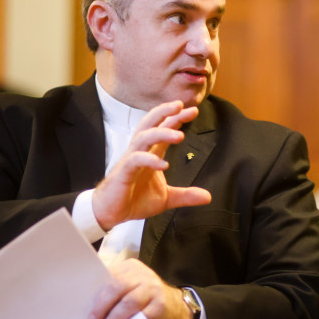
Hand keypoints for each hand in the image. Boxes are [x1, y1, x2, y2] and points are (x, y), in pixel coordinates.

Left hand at [88, 258, 192, 318]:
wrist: (176, 309)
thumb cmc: (145, 300)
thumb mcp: (131, 288)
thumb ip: (113, 291)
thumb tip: (87, 306)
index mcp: (131, 268)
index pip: (109, 276)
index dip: (95, 292)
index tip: (84, 307)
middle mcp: (142, 275)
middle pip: (117, 286)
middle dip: (102, 306)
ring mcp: (153, 289)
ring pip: (128, 302)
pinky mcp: (160, 306)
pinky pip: (142, 317)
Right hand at [92, 100, 211, 230]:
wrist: (111, 213)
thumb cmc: (134, 200)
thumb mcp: (166, 198)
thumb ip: (186, 195)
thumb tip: (208, 197)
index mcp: (150, 153)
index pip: (163, 129)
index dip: (176, 118)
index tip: (193, 110)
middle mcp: (140, 152)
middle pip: (150, 124)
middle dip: (164, 112)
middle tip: (181, 105)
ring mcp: (130, 160)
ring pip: (143, 137)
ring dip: (161, 134)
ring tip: (179, 136)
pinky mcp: (123, 173)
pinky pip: (135, 160)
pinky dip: (149, 160)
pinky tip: (163, 164)